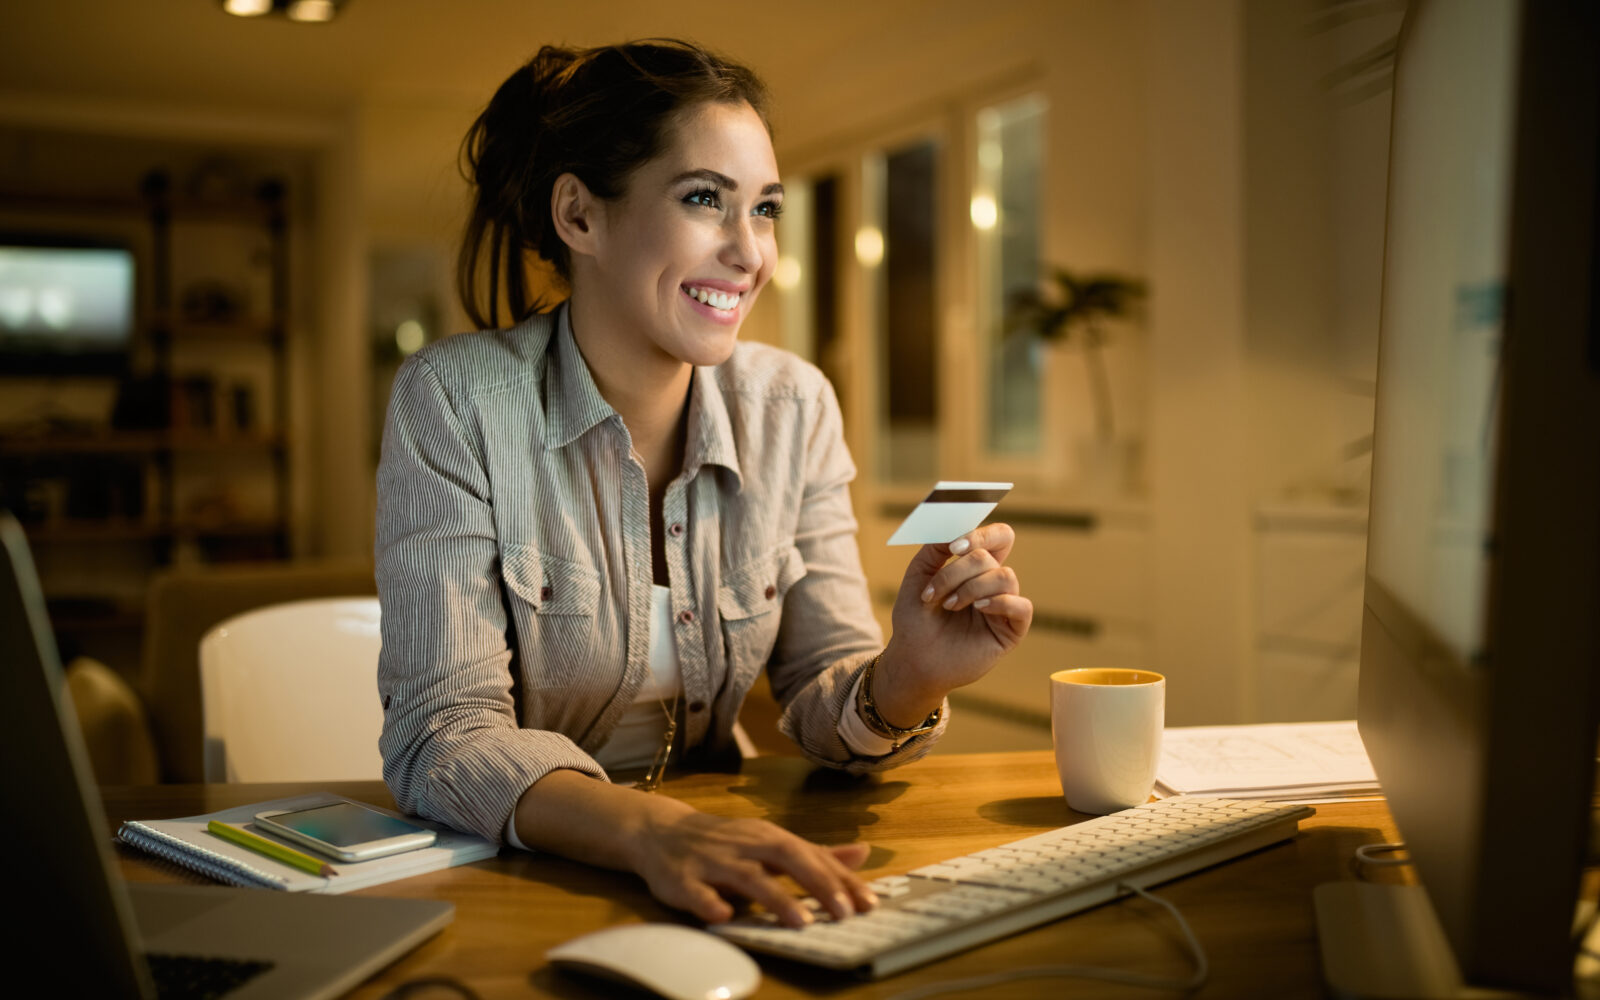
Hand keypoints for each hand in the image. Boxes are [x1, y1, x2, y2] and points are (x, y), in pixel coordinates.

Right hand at [631, 797, 875, 927]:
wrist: (660, 831)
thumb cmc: (725, 842)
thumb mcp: (770, 843)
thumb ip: (815, 854)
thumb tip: (862, 854)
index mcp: (769, 838)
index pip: (812, 856)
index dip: (841, 880)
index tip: (868, 904)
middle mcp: (745, 845)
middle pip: (786, 857)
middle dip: (818, 884)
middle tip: (845, 913)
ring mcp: (713, 861)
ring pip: (747, 877)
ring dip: (776, 898)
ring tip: (802, 922)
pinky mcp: (681, 879)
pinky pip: (696, 892)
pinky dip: (710, 903)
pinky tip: (725, 917)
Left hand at [876, 523, 1032, 725]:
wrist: (911, 659)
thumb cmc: (914, 620)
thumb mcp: (917, 576)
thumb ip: (935, 549)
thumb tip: (957, 529)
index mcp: (975, 568)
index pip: (998, 537)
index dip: (982, 534)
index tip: (954, 546)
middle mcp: (992, 584)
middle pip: (991, 556)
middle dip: (957, 570)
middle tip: (934, 592)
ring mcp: (1003, 607)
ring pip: (1004, 576)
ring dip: (971, 587)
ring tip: (948, 605)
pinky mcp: (1010, 631)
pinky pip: (1022, 606)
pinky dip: (1000, 602)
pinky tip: (978, 608)